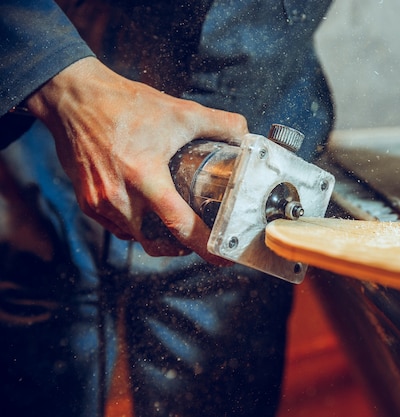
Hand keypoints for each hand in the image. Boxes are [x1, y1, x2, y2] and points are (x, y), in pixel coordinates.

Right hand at [25, 57, 247, 263]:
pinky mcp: (87, 203)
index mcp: (146, 177)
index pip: (181, 225)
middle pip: (158, 242)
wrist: (74, 99)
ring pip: (136, 237)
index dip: (205, 247)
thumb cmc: (125, 105)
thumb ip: (220, 123)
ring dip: (157, 237)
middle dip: (182, 246)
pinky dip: (135, 226)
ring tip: (175, 224)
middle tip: (200, 239)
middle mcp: (120, 198)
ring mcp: (100, 204)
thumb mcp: (180, 111)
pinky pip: (117, 228)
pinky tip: (147, 212)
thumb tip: (245, 136)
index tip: (223, 259)